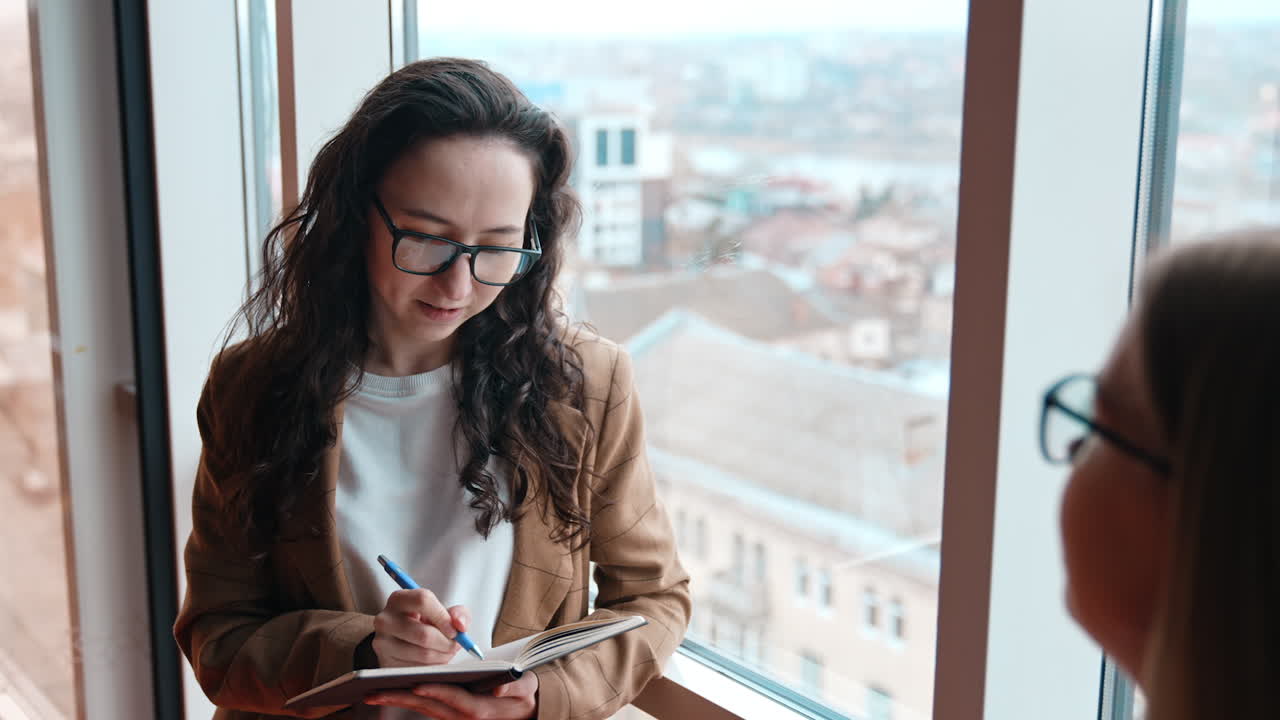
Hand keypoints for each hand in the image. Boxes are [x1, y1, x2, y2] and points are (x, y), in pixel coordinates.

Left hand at [365, 672, 538, 718]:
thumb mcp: (527, 688)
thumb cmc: (525, 695)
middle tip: (375, 692)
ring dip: (398, 700)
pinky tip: (389, 693)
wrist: (526, 711)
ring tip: (372, 693)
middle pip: (429, 707)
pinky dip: (406, 701)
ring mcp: (454, 717)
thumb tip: (500, 687)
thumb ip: (516, 687)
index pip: (455, 700)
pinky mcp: (448, 714)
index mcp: (481, 709)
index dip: (436, 693)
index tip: (417, 686)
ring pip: (422, 709)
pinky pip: (424, 708)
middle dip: (402, 698)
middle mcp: (464, 717)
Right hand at [372, 589, 471, 666]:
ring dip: (443, 656)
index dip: (443, 617)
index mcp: (399, 599)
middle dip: (447, 643)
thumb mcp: (443, 612)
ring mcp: (383, 643)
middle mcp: (385, 620)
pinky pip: (418, 669)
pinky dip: (433, 667)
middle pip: (424, 634)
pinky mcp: (386, 663)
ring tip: (445, 651)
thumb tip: (460, 626)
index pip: (423, 600)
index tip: (454, 629)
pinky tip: (434, 659)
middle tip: (455, 644)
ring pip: (423, 654)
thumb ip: (458, 613)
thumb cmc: (426, 623)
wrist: (402, 640)